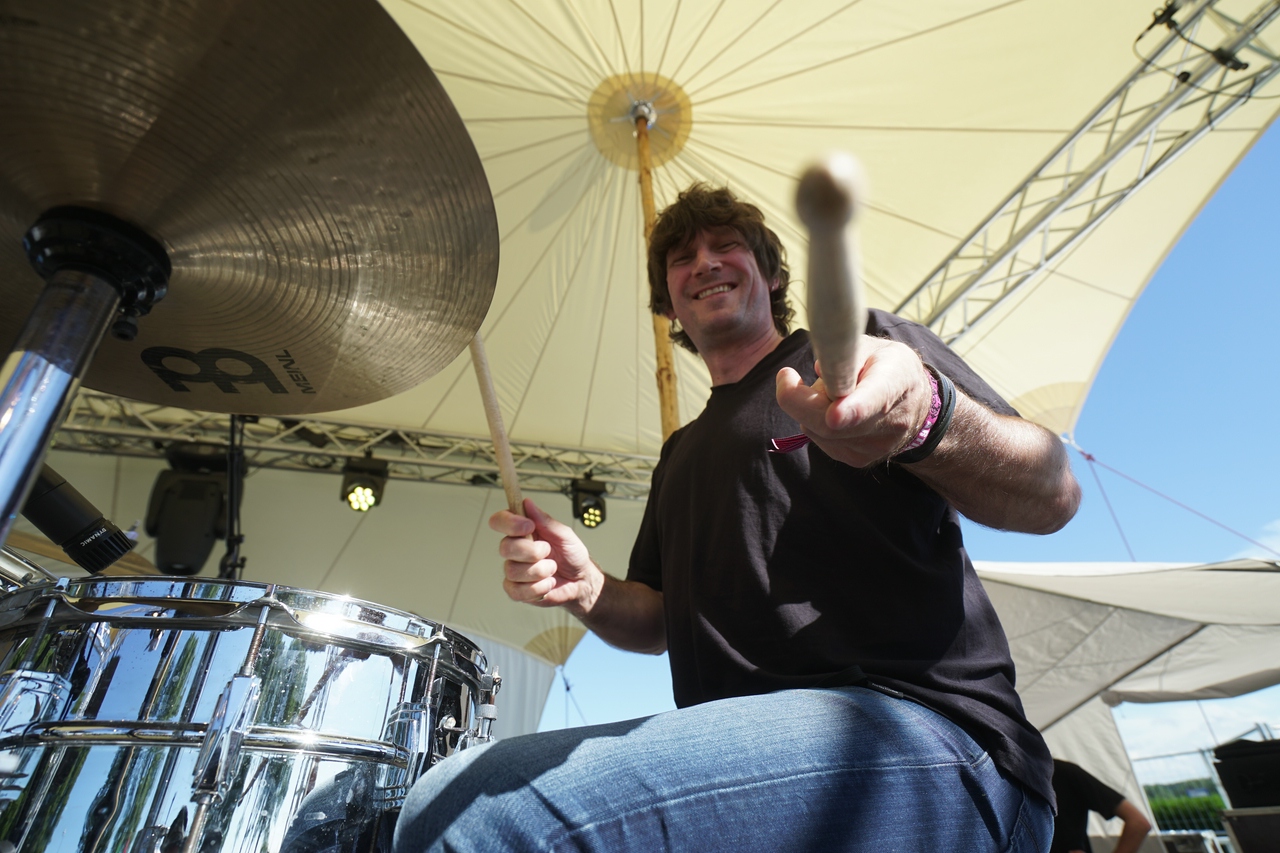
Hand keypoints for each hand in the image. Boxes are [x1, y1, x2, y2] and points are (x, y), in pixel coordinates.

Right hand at [489, 499, 600, 613]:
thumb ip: (545, 520)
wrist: (581, 581)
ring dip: (540, 571)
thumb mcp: (564, 534)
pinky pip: (517, 590)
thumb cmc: (572, 555)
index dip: (509, 523)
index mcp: (522, 531)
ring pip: (513, 570)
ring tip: (552, 569)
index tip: (529, 526)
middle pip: (505, 547)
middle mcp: (515, 549)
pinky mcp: (517, 590)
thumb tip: (527, 503)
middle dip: (532, 551)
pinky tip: (548, 584)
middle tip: (548, 552)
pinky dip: (538, 588)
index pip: (500, 521)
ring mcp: (514, 570)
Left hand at [775, 335, 931, 467]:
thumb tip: (820, 371)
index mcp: (895, 383)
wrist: (916, 407)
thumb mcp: (876, 346)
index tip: (834, 414)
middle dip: (797, 399)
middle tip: (788, 376)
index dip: (852, 410)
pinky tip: (830, 409)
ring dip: (808, 408)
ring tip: (827, 392)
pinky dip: (813, 421)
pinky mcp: (856, 459)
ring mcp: (872, 447)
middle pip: (830, 424)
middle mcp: (888, 423)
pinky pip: (818, 439)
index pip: (875, 400)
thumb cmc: (891, 369)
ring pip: (817, 430)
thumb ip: (846, 353)